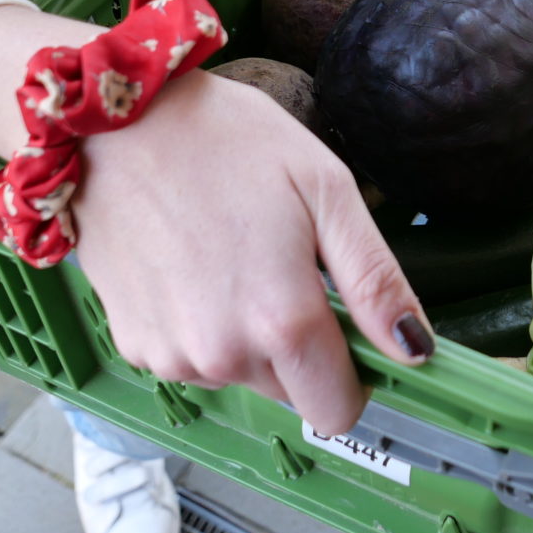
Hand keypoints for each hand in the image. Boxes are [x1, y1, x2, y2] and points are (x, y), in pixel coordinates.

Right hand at [0, 4, 431, 434]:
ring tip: (232, 251)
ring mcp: (172, 356)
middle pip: (291, 388)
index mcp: (282, 320)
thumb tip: (415, 349)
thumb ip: (375, 281)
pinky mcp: (134, 345)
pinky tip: (192, 261)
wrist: (116, 122)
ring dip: (248, 332)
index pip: (338, 409)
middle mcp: (223, 355)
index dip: (355, 372)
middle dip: (300, 342)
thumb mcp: (327, 190)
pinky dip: (202, 323)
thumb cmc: (228, 141)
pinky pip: (192, 357)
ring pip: (241, 372)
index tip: (346, 321)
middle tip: (283, 261)